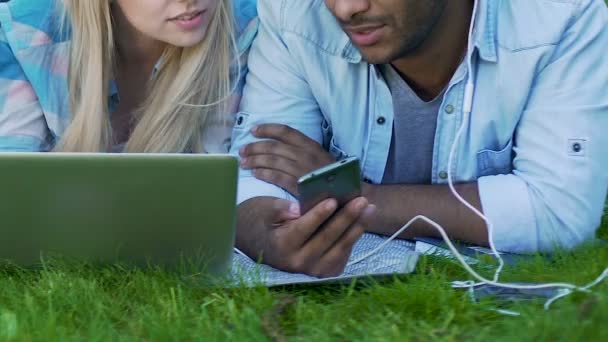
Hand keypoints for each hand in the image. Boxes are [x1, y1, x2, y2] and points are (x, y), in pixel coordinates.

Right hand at [236, 196, 375, 277]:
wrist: (263, 246)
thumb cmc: (266, 222)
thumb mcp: (265, 210)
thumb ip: (280, 209)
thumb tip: (296, 210)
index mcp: (281, 246)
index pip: (303, 228)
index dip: (318, 215)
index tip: (332, 200)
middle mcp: (297, 263)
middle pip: (326, 238)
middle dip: (346, 218)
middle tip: (361, 200)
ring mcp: (312, 271)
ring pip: (339, 248)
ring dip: (357, 227)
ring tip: (369, 208)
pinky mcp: (324, 273)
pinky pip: (343, 255)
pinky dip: (354, 238)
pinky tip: (362, 221)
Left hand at [239, 124, 334, 195]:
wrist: (349, 195)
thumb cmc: (334, 176)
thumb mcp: (321, 157)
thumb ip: (304, 150)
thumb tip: (281, 146)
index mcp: (311, 145)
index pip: (285, 131)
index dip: (267, 129)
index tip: (254, 130)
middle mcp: (305, 155)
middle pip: (274, 146)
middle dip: (255, 147)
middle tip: (242, 150)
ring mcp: (302, 170)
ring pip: (272, 161)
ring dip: (255, 160)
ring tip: (244, 162)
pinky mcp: (299, 186)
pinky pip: (277, 177)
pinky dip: (264, 174)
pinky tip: (255, 174)